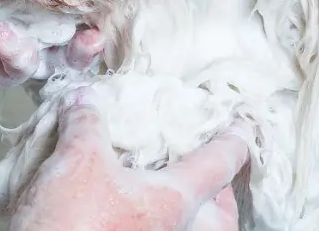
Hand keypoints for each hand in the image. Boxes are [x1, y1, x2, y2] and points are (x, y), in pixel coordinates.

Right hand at [9, 87, 250, 230]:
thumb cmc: (73, 221)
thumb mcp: (78, 159)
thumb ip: (86, 125)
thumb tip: (84, 100)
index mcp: (176, 199)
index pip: (219, 163)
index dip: (235, 140)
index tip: (245, 126)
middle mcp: (178, 229)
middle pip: (221, 213)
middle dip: (219, 192)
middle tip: (211, 169)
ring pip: (193, 228)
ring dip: (191, 212)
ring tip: (172, 191)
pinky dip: (158, 221)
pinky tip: (133, 209)